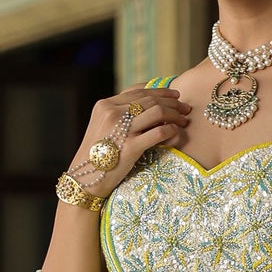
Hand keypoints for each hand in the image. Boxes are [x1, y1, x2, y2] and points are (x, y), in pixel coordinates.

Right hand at [67, 86, 190, 195]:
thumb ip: (119, 114)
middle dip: (173, 102)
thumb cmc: (96, 155)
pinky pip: (159, 132)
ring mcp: (122, 130)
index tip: (175, 95)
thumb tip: (148, 104)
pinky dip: (171, 130)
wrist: (85, 180)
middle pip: (151, 100)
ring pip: (158, 112)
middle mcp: (113, 114)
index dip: (160, 91)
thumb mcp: (102, 127)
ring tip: (184, 120)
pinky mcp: (131, 147)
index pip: (138, 91)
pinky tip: (176, 132)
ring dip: (175, 114)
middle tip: (185, 108)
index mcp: (105, 105)